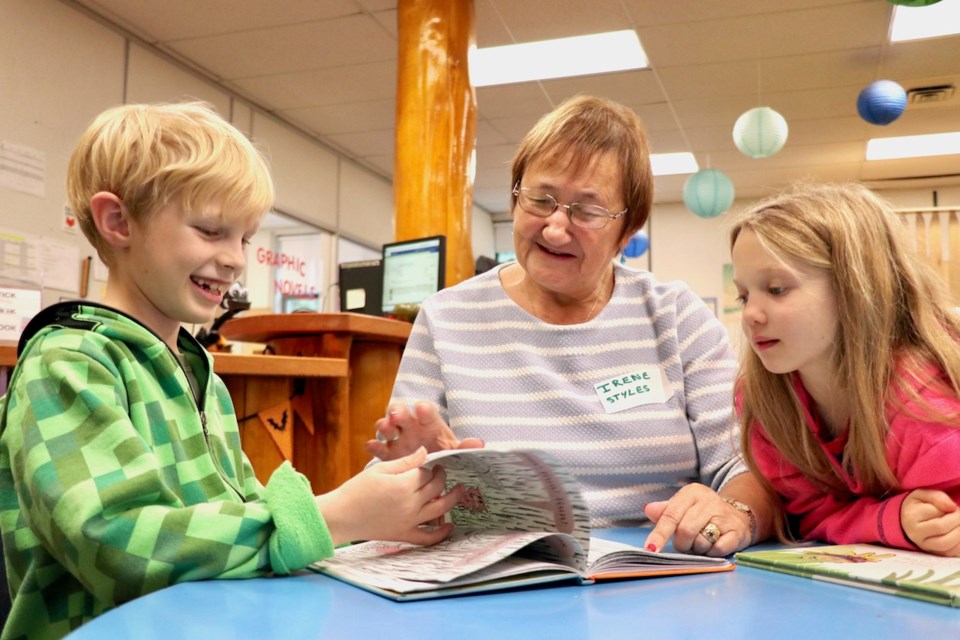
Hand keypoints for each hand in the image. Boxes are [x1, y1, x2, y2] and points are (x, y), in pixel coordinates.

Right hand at [316, 447, 464, 545]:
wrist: (340, 517)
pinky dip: (441, 534)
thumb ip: (405, 462)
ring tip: (461, 490)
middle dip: (441, 477)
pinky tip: (450, 526)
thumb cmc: (356, 490)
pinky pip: (428, 537)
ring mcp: (409, 521)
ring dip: (453, 499)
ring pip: (439, 509)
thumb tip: (425, 452)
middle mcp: (410, 504)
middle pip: (435, 488)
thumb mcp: (379, 470)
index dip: (427, 467)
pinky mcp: (404, 534)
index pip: (425, 473)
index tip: (428, 464)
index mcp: (403, 485)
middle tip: (441, 472)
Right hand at [365, 401, 483, 460]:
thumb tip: (481, 444)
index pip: (425, 410)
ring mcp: (397, 438)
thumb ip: (464, 447)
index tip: (421, 410)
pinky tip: (371, 446)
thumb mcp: (453, 451)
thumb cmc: (442, 454)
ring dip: (384, 425)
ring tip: (385, 431)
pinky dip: (373, 445)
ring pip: (386, 425)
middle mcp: (411, 426)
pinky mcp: (387, 452)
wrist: (429, 472)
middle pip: (401, 412)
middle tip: (396, 417)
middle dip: (397, 412)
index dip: (423, 409)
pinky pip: (377, 446)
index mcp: (428, 423)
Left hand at [642, 484, 751, 556]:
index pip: (671, 515)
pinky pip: (717, 550)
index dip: (659, 534)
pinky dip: (711, 553)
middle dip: (682, 544)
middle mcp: (709, 501)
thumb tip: (648, 509)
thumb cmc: (703, 513)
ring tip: (701, 542)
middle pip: (685, 531)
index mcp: (692, 493)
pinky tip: (714, 545)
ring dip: (697, 549)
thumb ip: (665, 510)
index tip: (650, 549)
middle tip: (686, 544)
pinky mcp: (736, 532)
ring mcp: (724, 516)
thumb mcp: (683, 506)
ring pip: (701, 542)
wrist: (738, 515)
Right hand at [901, 489, 959, 556]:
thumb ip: (937, 497)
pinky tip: (958, 533)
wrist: (907, 519)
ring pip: (946, 544)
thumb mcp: (922, 494)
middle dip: (958, 522)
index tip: (955, 508)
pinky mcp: (932, 552)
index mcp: (911, 517)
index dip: (953, 513)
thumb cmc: (918, 505)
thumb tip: (953, 507)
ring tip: (959, 525)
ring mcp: (923, 545)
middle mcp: (915, 533)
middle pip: (942, 530)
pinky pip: (949, 553)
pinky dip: (959, 545)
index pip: (936, 516)